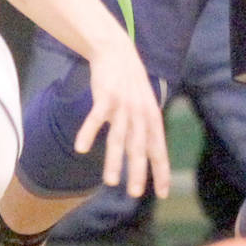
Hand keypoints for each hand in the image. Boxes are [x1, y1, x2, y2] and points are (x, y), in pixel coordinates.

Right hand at [74, 36, 169, 199]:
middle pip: (139, 148)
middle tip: (135, 194)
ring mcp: (123, 106)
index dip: (161, 172)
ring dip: (114, 161)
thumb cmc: (131, 83)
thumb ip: (144, 128)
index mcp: (152, 118)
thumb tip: (144, 155)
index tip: (163, 194)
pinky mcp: (105, 96)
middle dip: (138, 172)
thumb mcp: (145, 105)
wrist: (117, 51)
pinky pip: (96, 118)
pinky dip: (89, 132)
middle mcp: (140, 114)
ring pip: (118, 138)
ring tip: (111, 182)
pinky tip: (81, 148)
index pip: (159, 150)